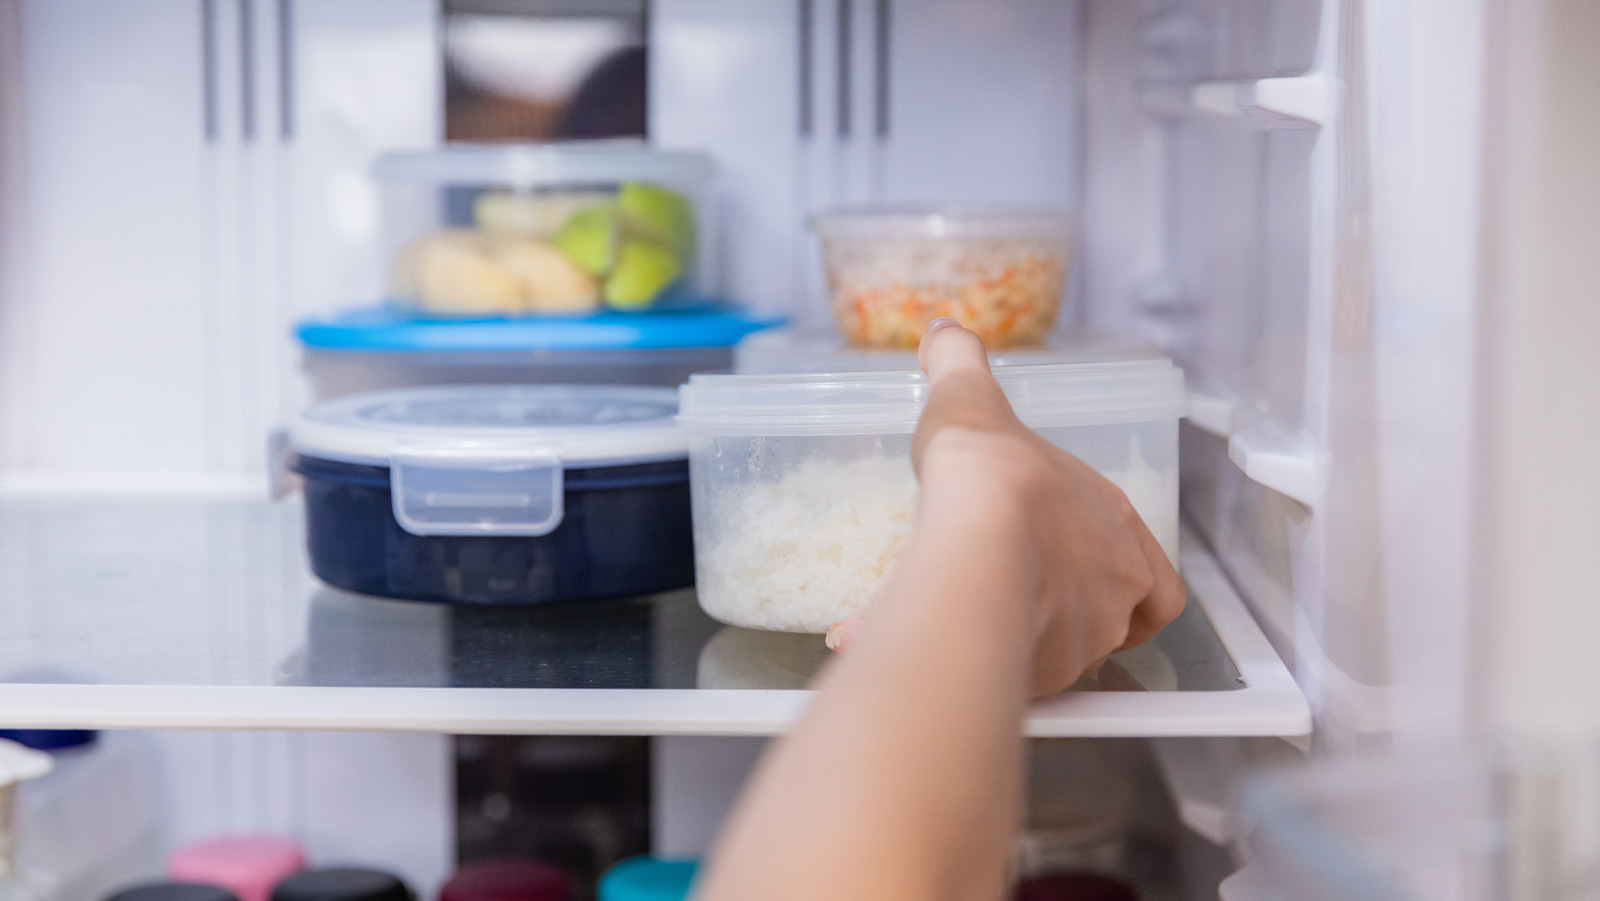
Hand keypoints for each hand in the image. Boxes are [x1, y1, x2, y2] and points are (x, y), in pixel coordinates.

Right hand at [828, 319, 1184, 697]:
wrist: (978, 538)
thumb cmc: (990, 470)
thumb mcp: (972, 399)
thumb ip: (960, 364)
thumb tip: (944, 333)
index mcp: (1114, 523)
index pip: (1151, 571)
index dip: (1116, 575)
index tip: (1073, 571)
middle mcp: (1116, 586)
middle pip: (1117, 622)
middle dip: (1074, 616)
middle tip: (1020, 600)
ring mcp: (1088, 638)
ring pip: (1070, 658)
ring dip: (1031, 647)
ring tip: (972, 628)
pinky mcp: (1048, 676)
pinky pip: (1017, 683)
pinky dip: (980, 670)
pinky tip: (929, 651)